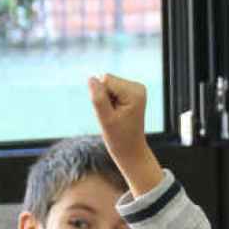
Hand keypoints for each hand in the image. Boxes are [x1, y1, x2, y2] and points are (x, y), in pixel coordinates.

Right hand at [88, 73, 165, 195]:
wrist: (131, 150)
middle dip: (103, 98)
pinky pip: (110, 89)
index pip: (105, 80)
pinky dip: (109, 102)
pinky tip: (117, 114)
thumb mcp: (105, 119)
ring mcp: (135, 89)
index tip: (111, 114)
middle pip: (106, 80)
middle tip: (112, 116)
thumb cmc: (119, 138)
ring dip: (106, 101)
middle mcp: (137, 87)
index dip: (101, 97)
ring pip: (106, 85)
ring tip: (115, 116)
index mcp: (134, 91)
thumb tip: (91, 78)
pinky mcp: (131, 92)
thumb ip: (98, 98)